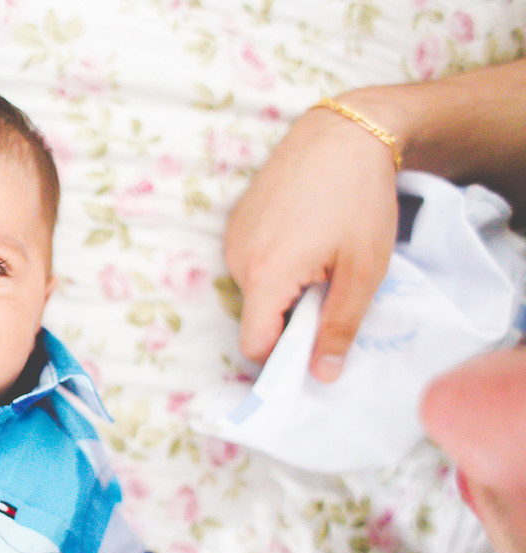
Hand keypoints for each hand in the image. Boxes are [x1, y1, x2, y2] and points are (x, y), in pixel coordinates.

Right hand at [224, 101, 398, 381]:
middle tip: (332, 287)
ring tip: (320, 255)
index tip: (313, 349)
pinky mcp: (236, 222)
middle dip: (291, 317)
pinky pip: (251, 263)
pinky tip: (305, 235)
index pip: (255, 344)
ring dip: (285, 289)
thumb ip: (340, 326)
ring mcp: (233, 238)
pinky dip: (276, 264)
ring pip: (255, 291)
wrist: (342, 132)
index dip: (282, 357)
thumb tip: (323, 375)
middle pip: (257, 317)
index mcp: (267, 275)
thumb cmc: (358, 198)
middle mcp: (238, 260)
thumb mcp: (363, 269)